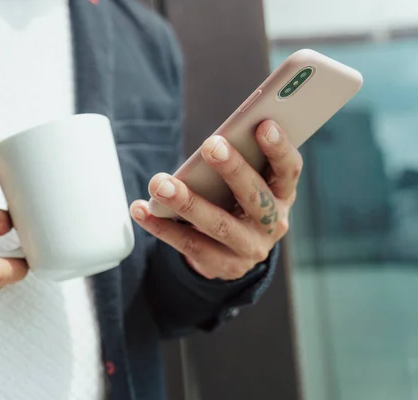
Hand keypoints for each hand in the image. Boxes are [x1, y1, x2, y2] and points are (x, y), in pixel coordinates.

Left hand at [130, 121, 301, 279]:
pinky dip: (162, 226)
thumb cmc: (238, 199)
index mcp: (283, 194)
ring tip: (159, 183)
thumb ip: (242, 160)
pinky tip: (141, 209)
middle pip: (254, 196)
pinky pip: (190, 245)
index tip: (264, 124)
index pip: (289, 170)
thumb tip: (216, 139)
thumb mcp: (249, 180)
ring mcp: (249, 248)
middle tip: (210, 145)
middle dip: (233, 169)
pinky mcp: (223, 266)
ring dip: (187, 202)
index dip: (279, 148)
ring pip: (218, 224)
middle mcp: (273, 223)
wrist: (235, 251)